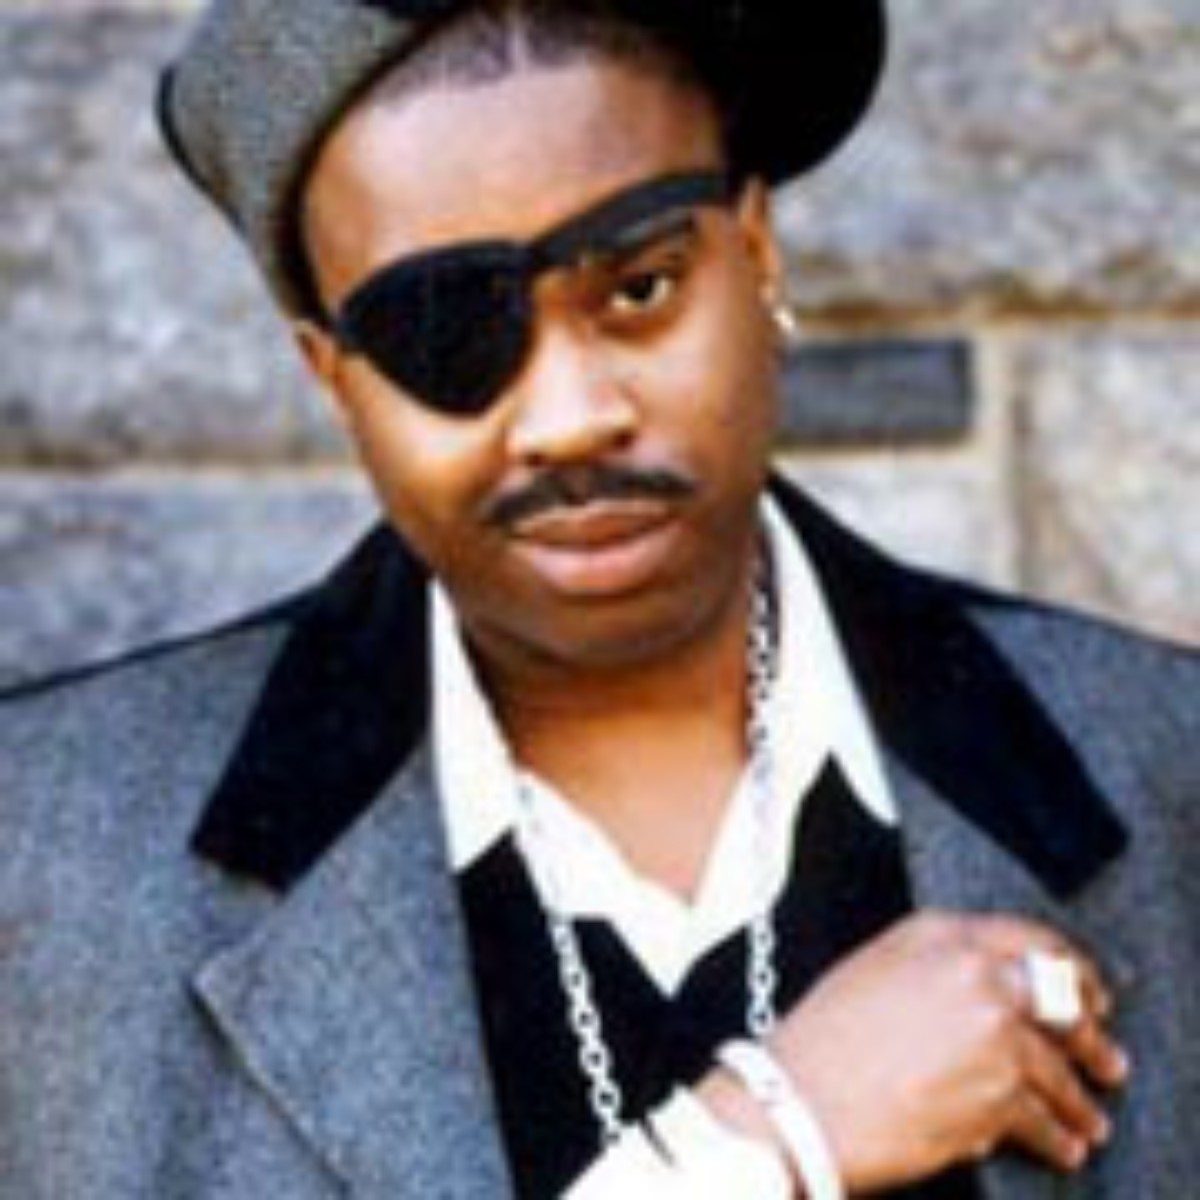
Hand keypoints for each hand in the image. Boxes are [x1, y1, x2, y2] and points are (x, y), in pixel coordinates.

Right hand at [762, 911, 1127, 1191]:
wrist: (795, 1101)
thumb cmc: (821, 1042)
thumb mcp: (875, 971)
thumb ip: (937, 967)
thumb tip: (992, 994)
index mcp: (938, 933)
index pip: (1033, 938)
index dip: (1074, 968)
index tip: (1090, 992)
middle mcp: (974, 973)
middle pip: (1063, 1000)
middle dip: (1091, 1034)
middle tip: (1104, 1055)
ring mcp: (993, 1033)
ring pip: (1061, 1067)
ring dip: (1078, 1098)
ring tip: (1087, 1116)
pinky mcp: (999, 1095)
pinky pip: (1046, 1120)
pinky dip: (1058, 1137)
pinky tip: (1062, 1144)